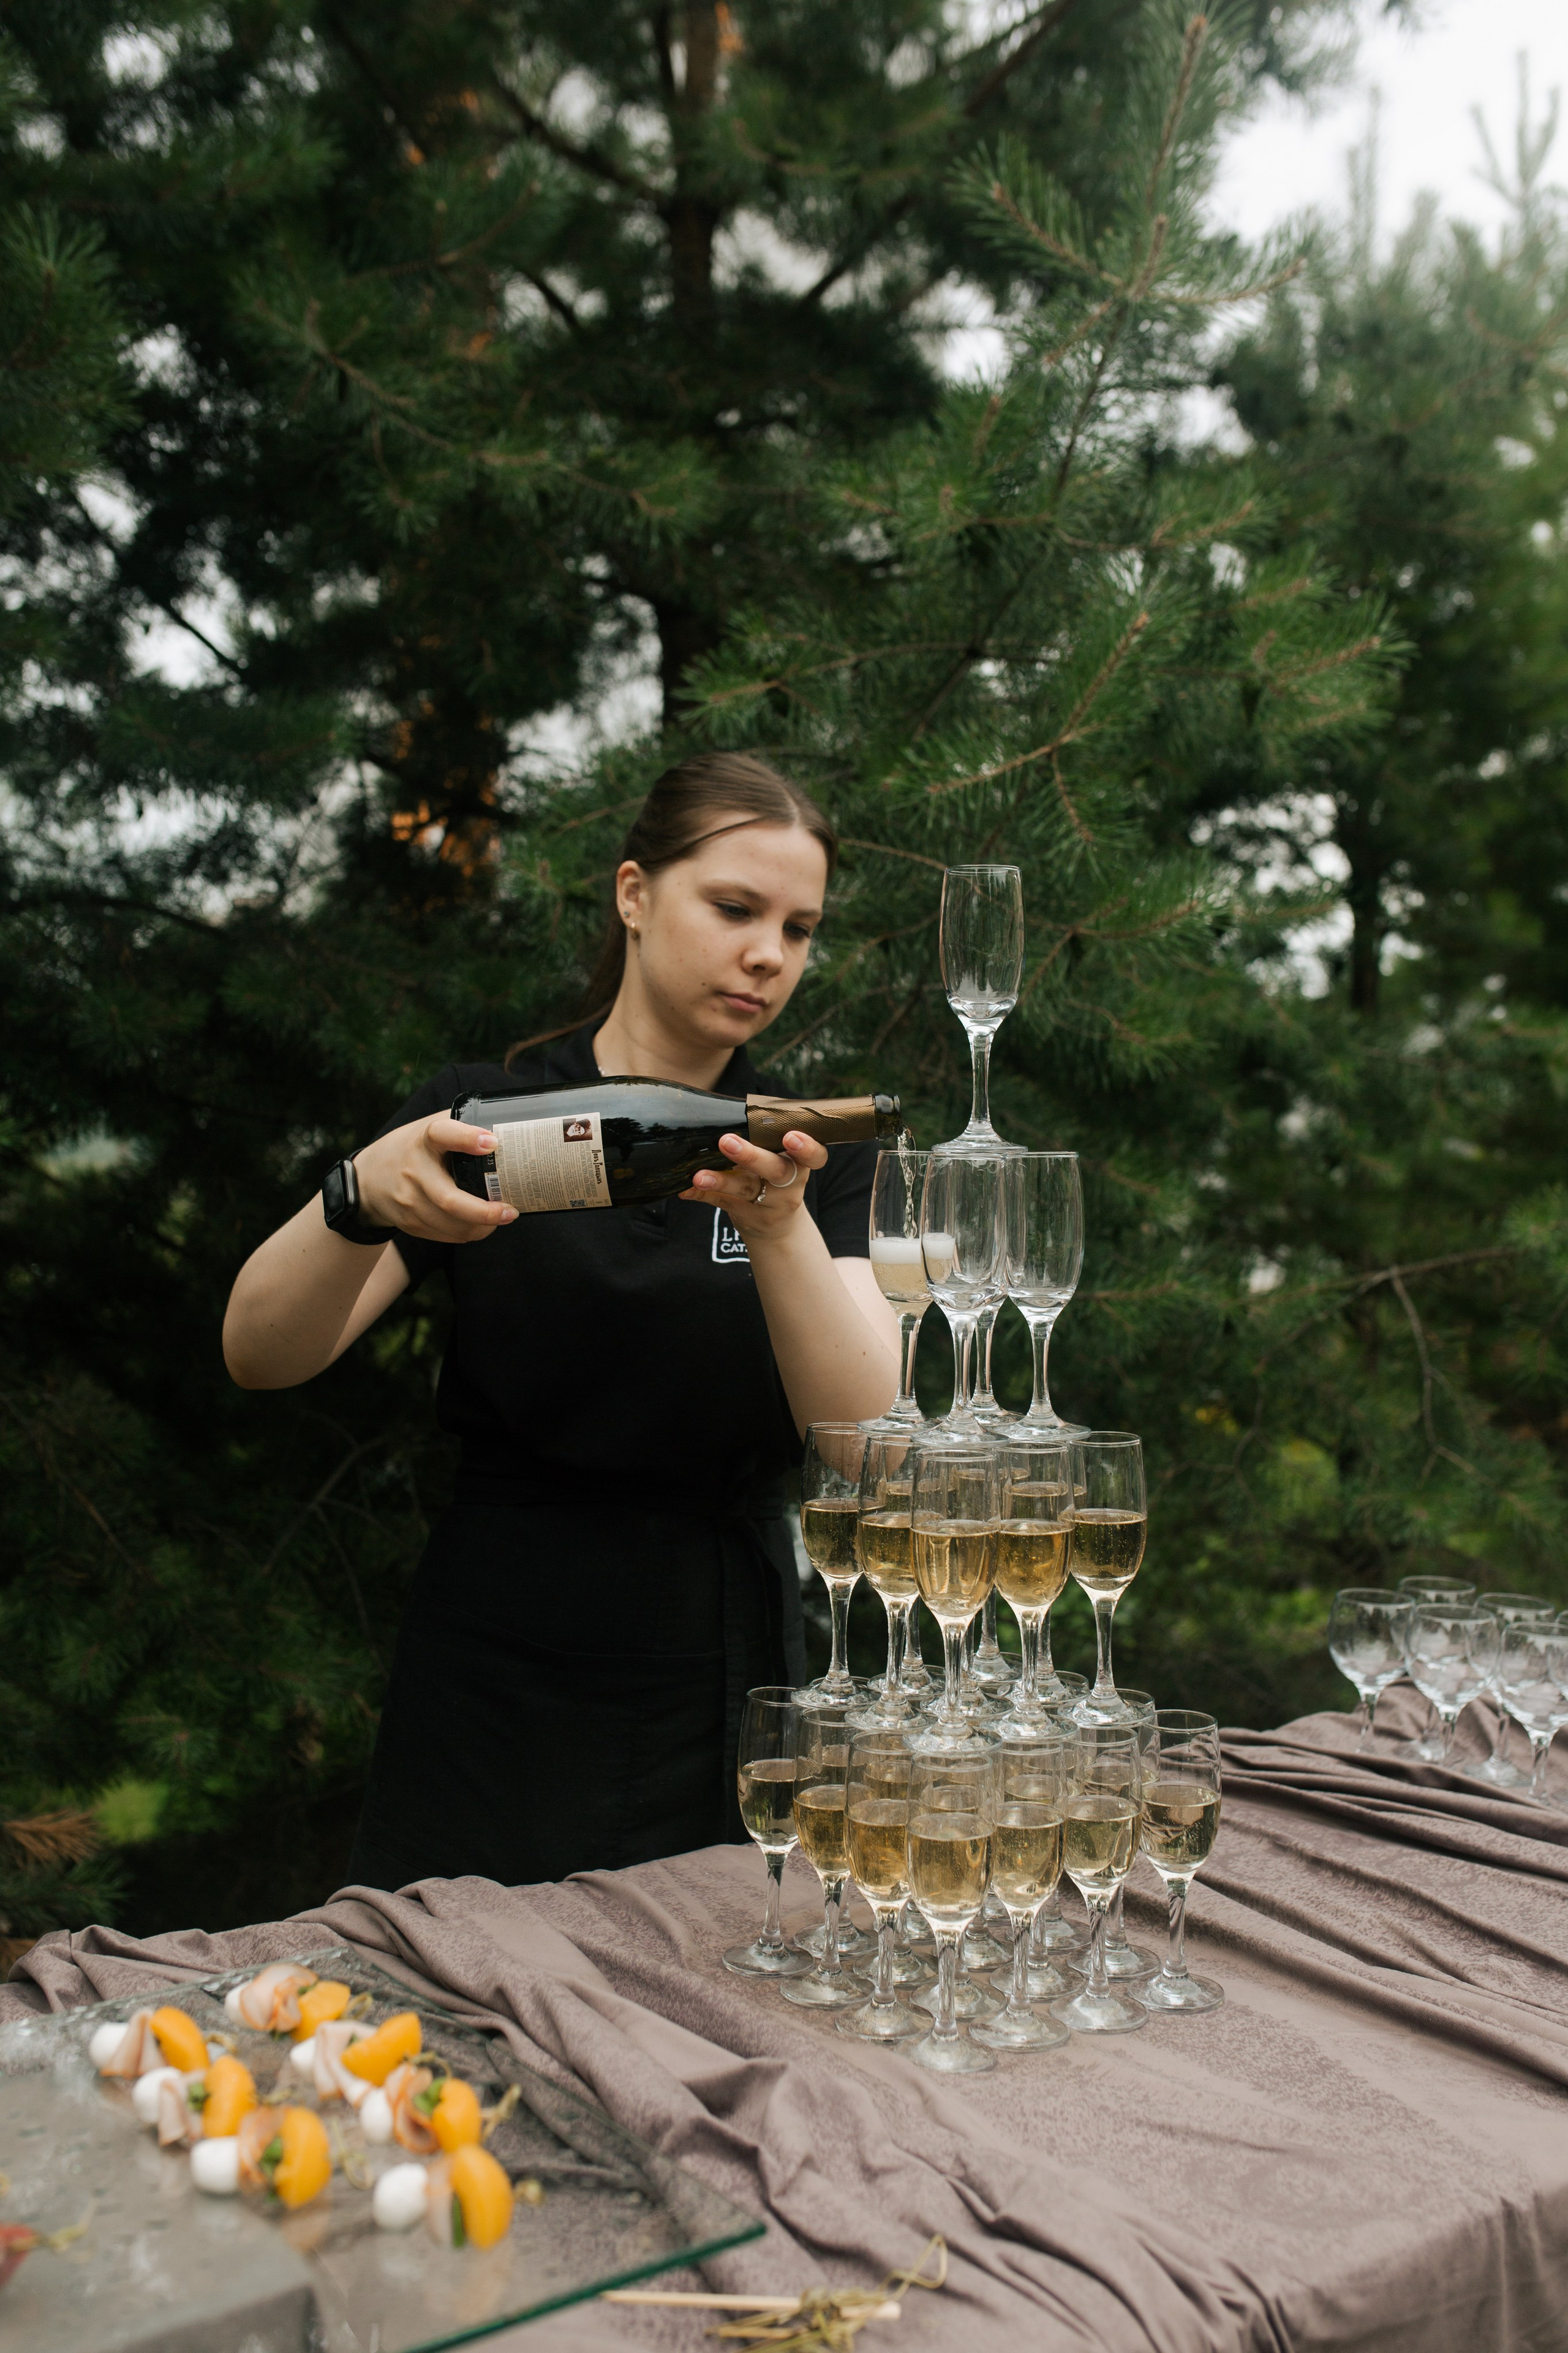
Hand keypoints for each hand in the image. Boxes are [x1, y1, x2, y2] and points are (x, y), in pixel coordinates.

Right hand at [351, 1113, 516, 1243]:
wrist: (369, 1179)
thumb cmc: (413, 1149)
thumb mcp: (430, 1128)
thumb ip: (461, 1126)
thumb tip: (506, 1131)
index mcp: (423, 1140)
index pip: (441, 1134)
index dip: (467, 1138)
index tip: (493, 1143)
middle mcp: (413, 1171)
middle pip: (449, 1200)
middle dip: (485, 1212)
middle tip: (511, 1211)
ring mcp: (409, 1201)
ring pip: (452, 1225)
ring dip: (483, 1226)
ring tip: (503, 1217)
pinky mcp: (410, 1223)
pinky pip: (447, 1236)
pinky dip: (469, 1233)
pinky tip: (482, 1225)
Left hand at [679, 1129, 826, 1242]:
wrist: (777, 1227)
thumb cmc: (774, 1179)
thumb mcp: (780, 1160)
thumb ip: (764, 1138)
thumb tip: (722, 1112)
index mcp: (800, 1164)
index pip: (815, 1157)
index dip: (807, 1148)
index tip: (791, 1137)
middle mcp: (788, 1185)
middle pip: (775, 1170)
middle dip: (752, 1156)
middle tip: (727, 1141)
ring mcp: (769, 1204)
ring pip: (746, 1190)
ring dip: (721, 1180)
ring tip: (699, 1175)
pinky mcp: (748, 1217)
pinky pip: (723, 1203)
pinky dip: (703, 1194)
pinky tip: (685, 1189)